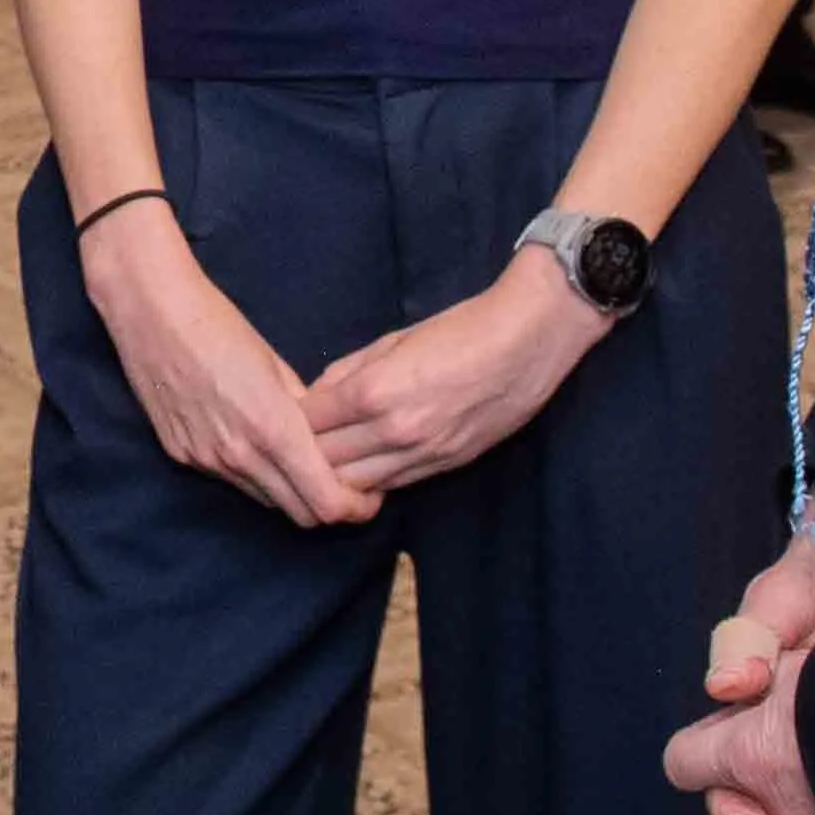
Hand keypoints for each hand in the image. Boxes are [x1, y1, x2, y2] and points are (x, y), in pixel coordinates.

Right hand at [78, 201, 377, 530]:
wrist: (150, 311)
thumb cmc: (218, 325)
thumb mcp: (276, 364)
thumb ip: (304, 411)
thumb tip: (326, 439)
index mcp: (273, 429)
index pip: (328, 503)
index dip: (357, 508)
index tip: (370, 494)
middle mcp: (239, 456)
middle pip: (301, 514)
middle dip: (330, 506)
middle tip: (345, 484)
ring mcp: (207, 460)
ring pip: (266, 500)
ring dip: (290, 492)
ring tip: (302, 463)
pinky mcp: (182, 456)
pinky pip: (231, 481)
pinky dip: (254, 475)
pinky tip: (256, 445)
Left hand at [300, 257, 610, 493]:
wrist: (528, 341)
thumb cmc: (460, 329)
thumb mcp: (392, 341)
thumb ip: (349, 372)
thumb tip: (317, 395)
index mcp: (375, 392)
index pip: (309, 425)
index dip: (292, 422)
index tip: (286, 416)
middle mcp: (394, 431)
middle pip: (326, 463)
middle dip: (306, 454)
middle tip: (296, 445)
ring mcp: (423, 453)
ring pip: (357, 485)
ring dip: (337, 475)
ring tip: (324, 463)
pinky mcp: (446, 465)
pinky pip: (393, 485)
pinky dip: (372, 480)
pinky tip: (364, 467)